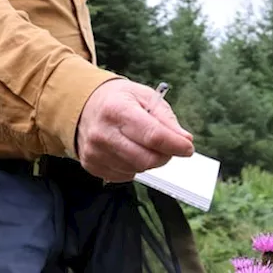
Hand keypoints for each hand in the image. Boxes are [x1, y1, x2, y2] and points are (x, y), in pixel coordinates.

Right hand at [75, 79, 194, 182]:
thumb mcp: (145, 96)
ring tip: (143, 143)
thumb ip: (166, 118)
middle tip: (168, 146)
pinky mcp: (92, 165)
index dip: (175, 145)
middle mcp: (103, 133)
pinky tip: (129, 150)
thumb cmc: (119, 100)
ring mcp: (95, 152)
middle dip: (165, 155)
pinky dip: (134, 166)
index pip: (153, 136)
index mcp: (117, 110)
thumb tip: (184, 140)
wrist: (84, 106)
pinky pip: (125, 176)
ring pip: (137, 169)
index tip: (188, 148)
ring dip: (149, 160)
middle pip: (146, 159)